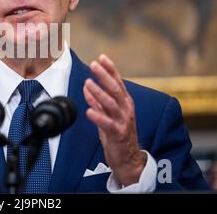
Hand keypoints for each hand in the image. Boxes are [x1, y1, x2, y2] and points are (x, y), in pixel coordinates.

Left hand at [83, 55, 145, 185]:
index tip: (101, 57)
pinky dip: (98, 116)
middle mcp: (126, 109)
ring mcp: (123, 121)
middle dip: (104, 76)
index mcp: (124, 102)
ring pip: (111, 103)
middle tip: (94, 64)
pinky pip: (108, 124)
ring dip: (99, 92)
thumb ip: (99, 102)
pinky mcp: (118, 134)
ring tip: (88, 83)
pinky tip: (89, 111)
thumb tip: (87, 87)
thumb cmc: (117, 135)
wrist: (128, 159)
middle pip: (115, 89)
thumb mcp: (108, 114)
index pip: (118, 82)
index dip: (110, 69)